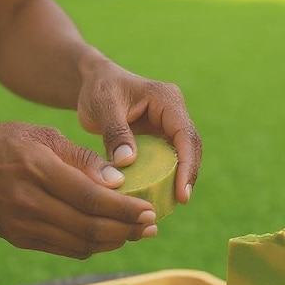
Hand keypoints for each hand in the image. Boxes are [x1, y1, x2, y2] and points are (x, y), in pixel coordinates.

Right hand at [0, 122, 156, 258]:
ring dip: (113, 242)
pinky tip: (108, 237)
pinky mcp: (20, 239)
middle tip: (150, 227)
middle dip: (127, 230)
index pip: (92, 198)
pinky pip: (65, 249)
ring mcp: (24, 225)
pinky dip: (91, 246)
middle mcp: (31, 202)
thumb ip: (81, 158)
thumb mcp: (42, 135)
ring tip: (135, 234)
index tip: (149, 210)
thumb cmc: (3, 143)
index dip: (125, 210)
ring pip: (80, 244)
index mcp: (39, 170)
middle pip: (90, 228)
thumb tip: (119, 180)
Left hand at [76, 55, 201, 203]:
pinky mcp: (160, 136)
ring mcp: (168, 124)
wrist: (93, 82)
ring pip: (183, 155)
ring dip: (180, 178)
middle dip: (187, 175)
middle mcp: (174, 111)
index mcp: (167, 99)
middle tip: (180, 202)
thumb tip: (128, 161)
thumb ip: (115, 132)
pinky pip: (168, 158)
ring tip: (171, 203)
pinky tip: (158, 194)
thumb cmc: (97, 89)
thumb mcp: (103, 106)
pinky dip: (166, 176)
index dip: (187, 165)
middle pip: (191, 147)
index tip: (182, 193)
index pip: (185, 135)